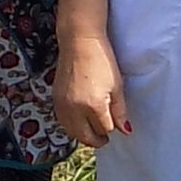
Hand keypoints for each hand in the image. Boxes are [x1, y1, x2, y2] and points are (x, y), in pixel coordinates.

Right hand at [54, 28, 127, 148]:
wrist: (79, 41)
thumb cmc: (101, 60)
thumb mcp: (117, 86)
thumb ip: (120, 111)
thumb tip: (124, 130)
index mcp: (94, 105)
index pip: (104, 129)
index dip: (112, 128)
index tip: (115, 124)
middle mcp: (75, 109)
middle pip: (86, 136)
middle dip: (97, 139)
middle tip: (105, 138)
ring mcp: (63, 105)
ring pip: (72, 132)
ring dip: (83, 135)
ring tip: (92, 130)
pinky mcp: (55, 99)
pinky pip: (63, 122)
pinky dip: (72, 126)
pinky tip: (79, 122)